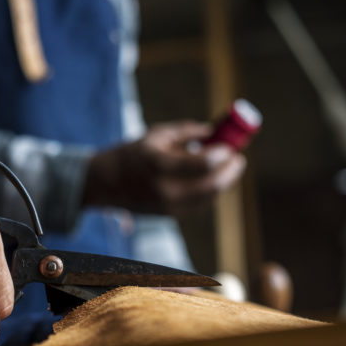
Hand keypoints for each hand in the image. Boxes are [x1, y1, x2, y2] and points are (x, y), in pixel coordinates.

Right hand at [83, 121, 245, 215]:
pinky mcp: (171, 215)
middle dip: (230, 171)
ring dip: (223, 181)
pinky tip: (212, 179)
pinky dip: (210, 192)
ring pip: (209, 197)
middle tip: (238, 159)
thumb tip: (217, 130)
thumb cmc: (134, 154)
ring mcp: (168, 206)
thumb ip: (188, 132)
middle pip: (211, 185)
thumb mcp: (157, 135)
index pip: (202, 163)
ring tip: (227, 167)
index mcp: (159, 164)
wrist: (107, 184)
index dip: (222, 154)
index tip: (229, 146)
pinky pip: (200, 205)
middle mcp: (165, 189)